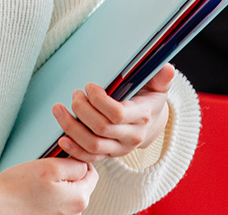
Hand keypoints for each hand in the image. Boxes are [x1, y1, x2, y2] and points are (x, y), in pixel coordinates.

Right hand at [0, 158, 95, 214]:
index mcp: (79, 199)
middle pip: (80, 184)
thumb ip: (75, 164)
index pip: (91, 172)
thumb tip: (84, 164)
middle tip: (45, 169)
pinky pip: (56, 202)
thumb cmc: (16, 190)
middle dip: (66, 173)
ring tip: (36, 182)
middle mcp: (75, 213)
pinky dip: (48, 195)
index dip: (77, 159)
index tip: (62, 156)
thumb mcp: (50, 166)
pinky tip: (34, 193)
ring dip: (56, 184)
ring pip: (66, 192)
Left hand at [49, 64, 175, 163]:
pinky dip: (73, 151)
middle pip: (101, 128)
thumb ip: (161, 77)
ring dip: (71, 127)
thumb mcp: (158, 85)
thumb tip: (168, 69)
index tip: (89, 86)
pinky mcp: (108, 155)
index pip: (117, 113)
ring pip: (92, 144)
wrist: (151, 123)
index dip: (98, 100)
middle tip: (75, 94)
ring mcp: (119, 149)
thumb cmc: (149, 98)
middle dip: (82, 109)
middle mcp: (131, 136)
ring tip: (58, 109)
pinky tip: (61, 138)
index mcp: (143, 116)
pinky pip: (89, 158)